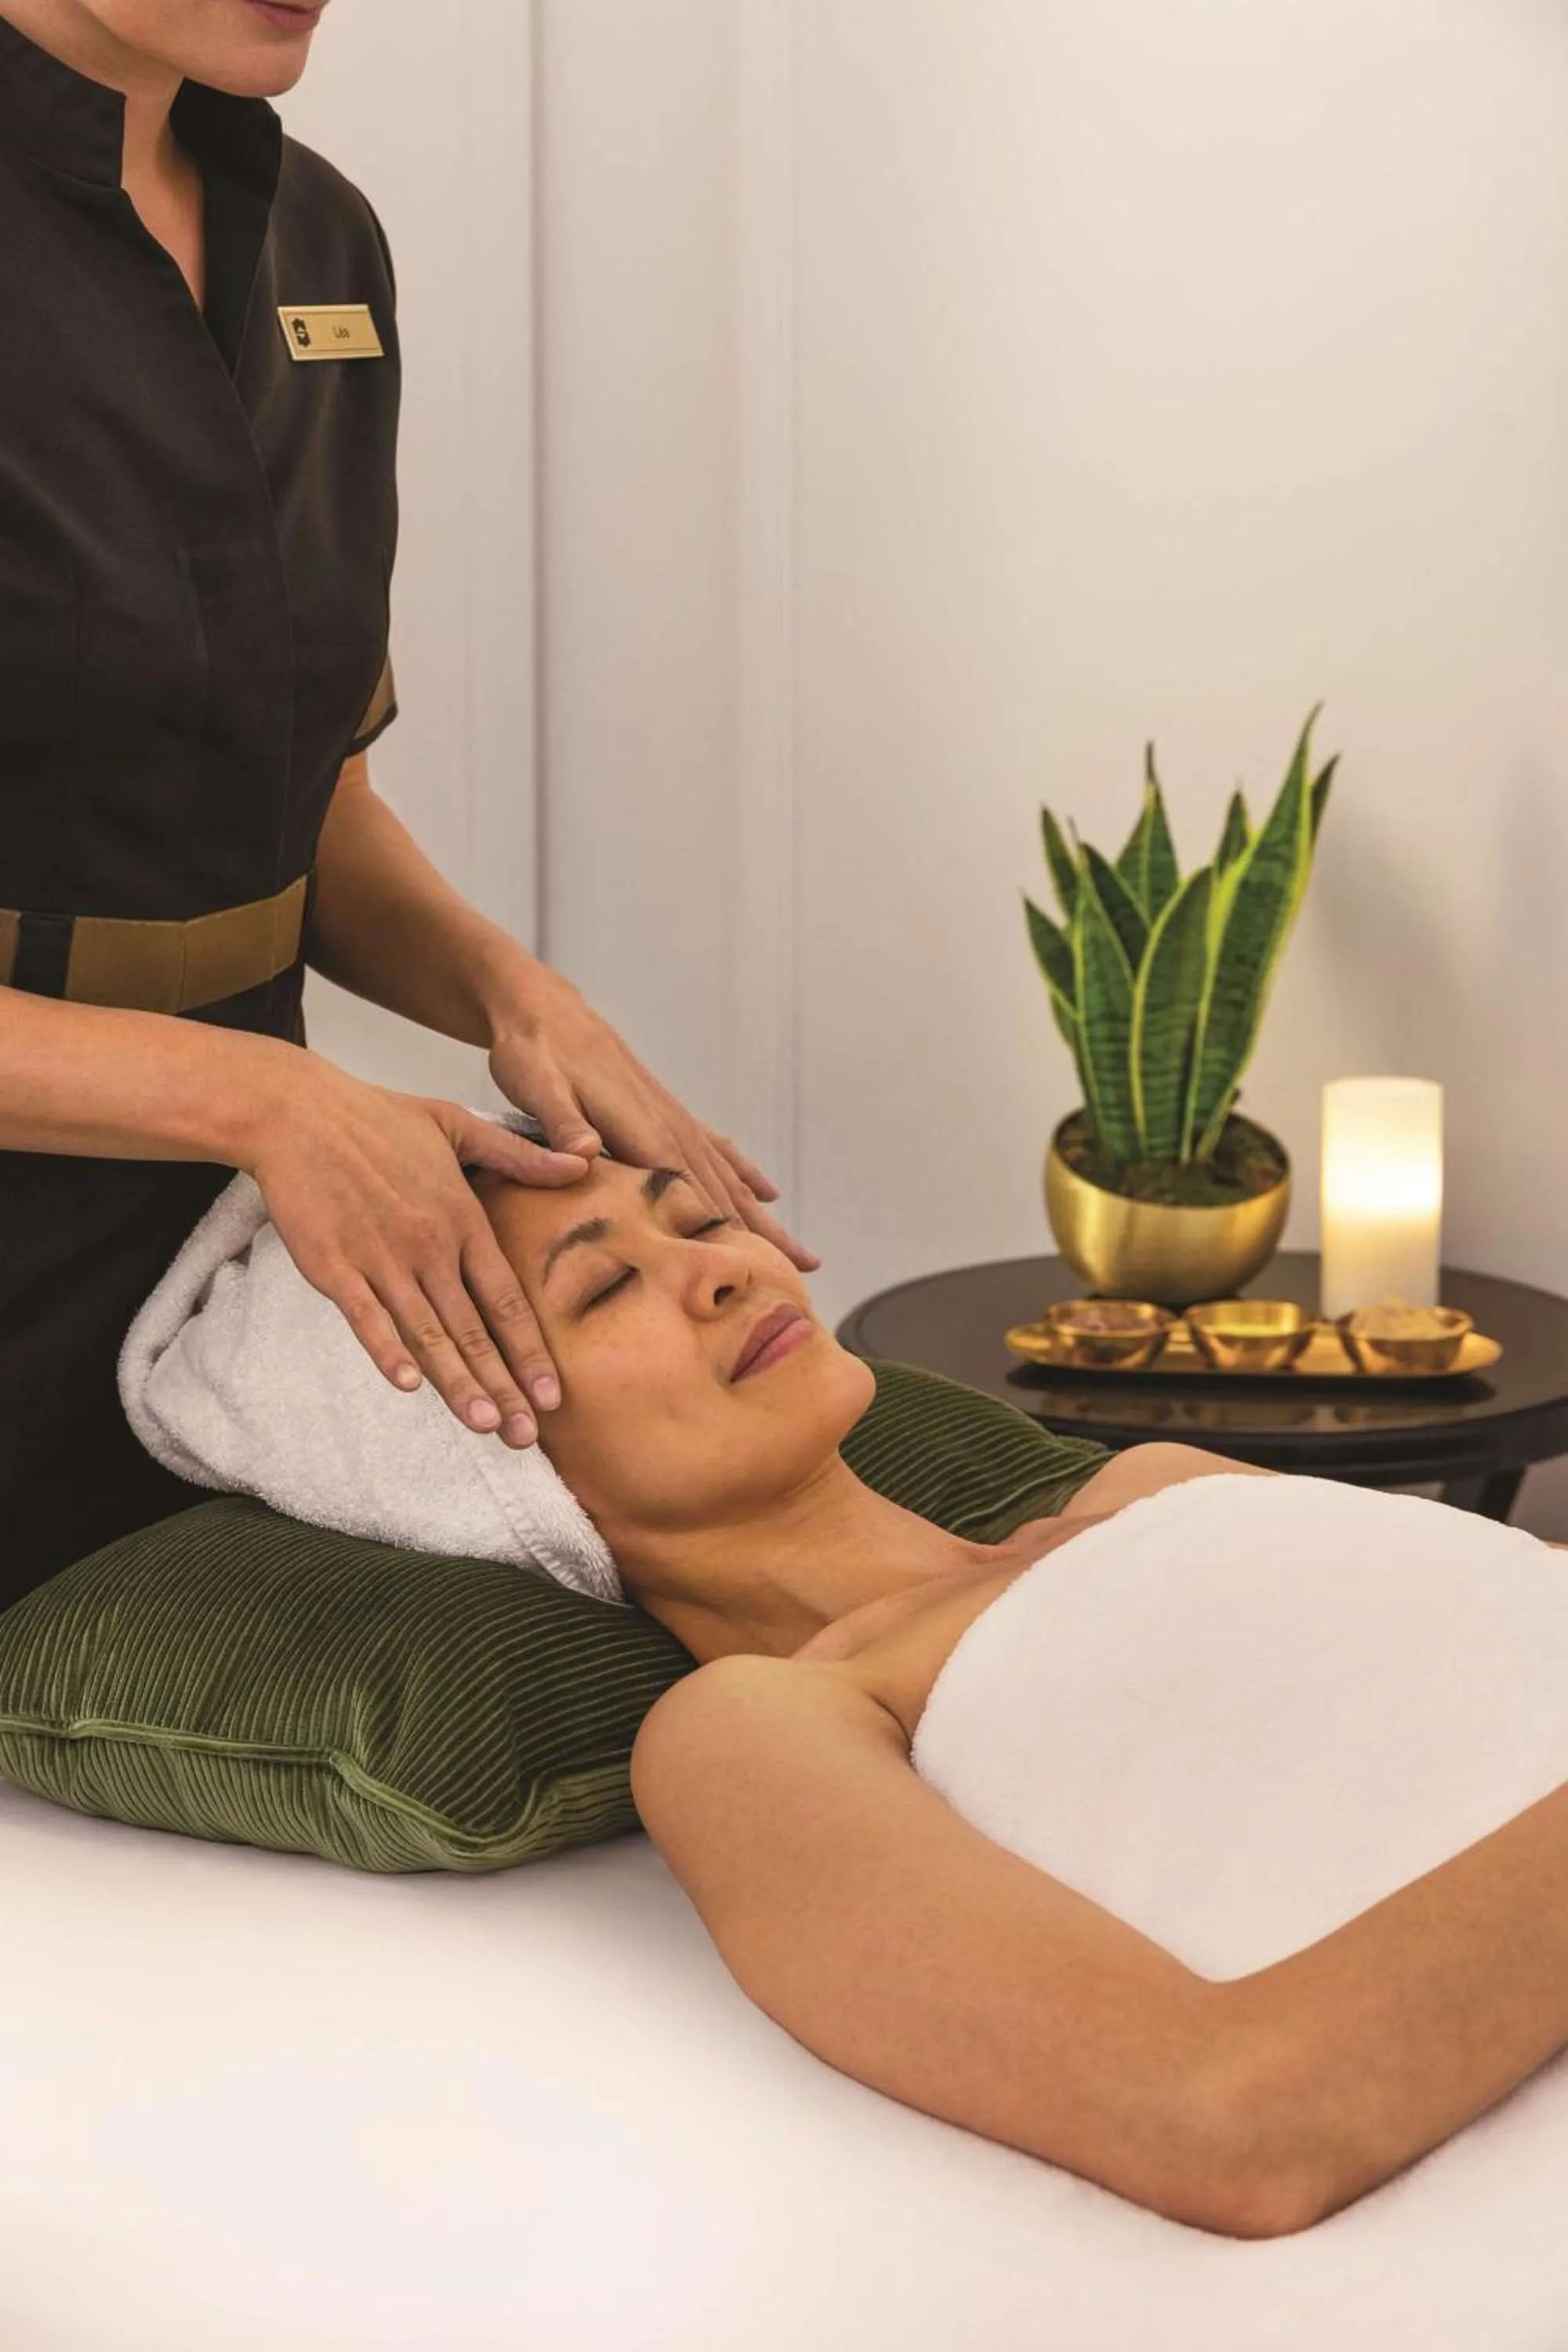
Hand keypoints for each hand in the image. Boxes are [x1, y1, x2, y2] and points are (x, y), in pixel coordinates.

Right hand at [246, 1056, 589, 1446]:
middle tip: (527, 1436)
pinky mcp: (334, 1266)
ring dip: (457, 1383)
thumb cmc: (377, 1118)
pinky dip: (387, 1351)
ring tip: (485, 1426)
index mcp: (462, 1219)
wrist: (298, 1114)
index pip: (507, 1299)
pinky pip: (366, 1318)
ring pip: (427, 1334)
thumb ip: (521, 1155)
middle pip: (474, 1330)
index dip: (530, 1350)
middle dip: (503, 1387)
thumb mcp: (458, 1124)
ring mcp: (380, 1258)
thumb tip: (583, 1162)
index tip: (553, 1394)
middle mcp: (428, 1246)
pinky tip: (409, 1385)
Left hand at [486, 964, 820, 1271]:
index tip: (754, 1274)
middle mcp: (670, 1126)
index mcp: (642, 1130)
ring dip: (764, 1217)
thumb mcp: (536, 1086)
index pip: (692, 1195)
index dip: (722, 1234)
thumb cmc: (533, 1051)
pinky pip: (718, 1150)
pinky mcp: (667, 1112)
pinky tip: (769, 1193)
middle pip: (725, 1194)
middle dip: (761, 1238)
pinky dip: (746, 1173)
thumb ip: (563, 1123)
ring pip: (730, 1178)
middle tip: (798, 1281)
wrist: (543, 1008)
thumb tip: (585, 1154)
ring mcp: (673, 1119)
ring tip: (800, 1255)